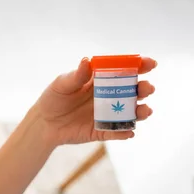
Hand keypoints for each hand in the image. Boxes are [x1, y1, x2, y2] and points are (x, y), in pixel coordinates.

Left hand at [35, 56, 156, 145]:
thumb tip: (87, 60)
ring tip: (145, 111)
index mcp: (102, 80)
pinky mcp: (102, 131)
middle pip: (133, 92)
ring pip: (131, 113)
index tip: (150, 64)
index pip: (125, 71)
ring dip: (141, 112)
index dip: (140, 66)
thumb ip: (76, 76)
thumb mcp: (62, 85)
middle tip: (146, 88)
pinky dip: (125, 132)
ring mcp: (108, 114)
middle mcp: (110, 96)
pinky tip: (129, 132)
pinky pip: (117, 132)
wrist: (43, 123)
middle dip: (144, 89)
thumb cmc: (53, 99)